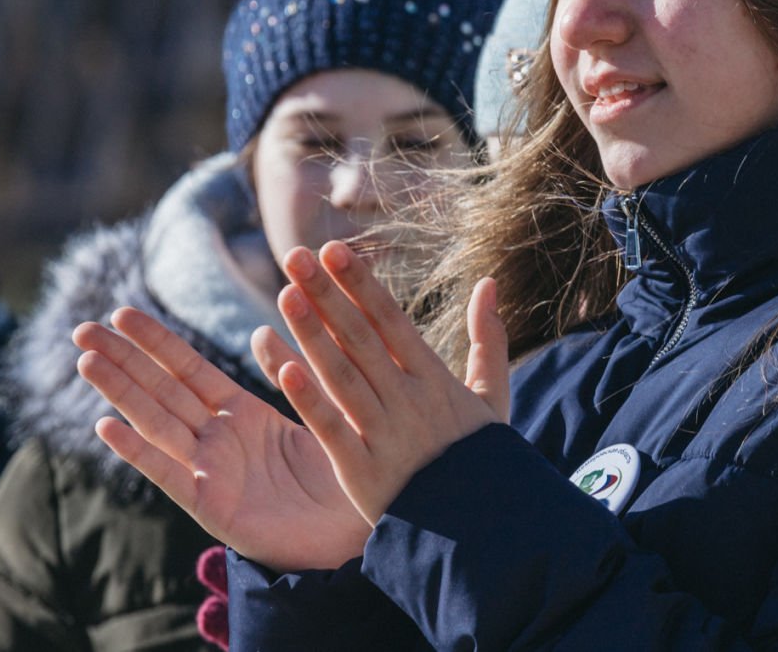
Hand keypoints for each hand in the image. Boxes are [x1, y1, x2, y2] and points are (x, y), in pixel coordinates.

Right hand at [73, 307, 370, 570]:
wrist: (357, 532)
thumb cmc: (340, 473)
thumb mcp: (316, 411)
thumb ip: (289, 374)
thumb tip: (261, 329)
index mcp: (241, 413)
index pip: (189, 368)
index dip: (156, 341)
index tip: (122, 311)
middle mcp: (218, 439)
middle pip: (161, 390)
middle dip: (123, 359)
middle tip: (81, 328)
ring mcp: (211, 472)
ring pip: (156, 423)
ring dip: (120, 393)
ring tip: (86, 361)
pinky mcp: (213, 507)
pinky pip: (171, 474)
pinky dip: (138, 451)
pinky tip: (107, 427)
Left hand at [274, 241, 508, 526]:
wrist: (482, 528)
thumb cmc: (481, 458)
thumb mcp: (493, 397)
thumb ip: (490, 339)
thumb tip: (489, 283)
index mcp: (435, 379)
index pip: (391, 320)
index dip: (361, 284)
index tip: (334, 248)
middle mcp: (407, 399)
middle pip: (360, 338)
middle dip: (327, 294)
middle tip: (295, 254)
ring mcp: (384, 433)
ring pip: (341, 375)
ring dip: (311, 333)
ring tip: (284, 294)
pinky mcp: (362, 470)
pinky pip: (331, 428)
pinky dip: (309, 398)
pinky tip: (284, 367)